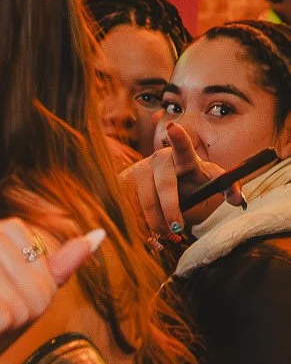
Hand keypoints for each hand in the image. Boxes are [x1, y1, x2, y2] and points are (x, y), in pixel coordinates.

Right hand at [124, 121, 225, 257]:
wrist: (153, 184)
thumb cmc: (186, 183)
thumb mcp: (205, 181)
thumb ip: (225, 187)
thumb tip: (240, 201)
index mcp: (183, 157)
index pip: (184, 148)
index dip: (179, 138)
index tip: (173, 128)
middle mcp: (159, 160)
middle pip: (165, 186)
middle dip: (171, 209)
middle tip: (177, 229)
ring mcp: (138, 171)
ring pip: (147, 204)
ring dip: (157, 224)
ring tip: (165, 235)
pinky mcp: (122, 184)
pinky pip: (130, 210)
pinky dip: (141, 226)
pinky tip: (148, 231)